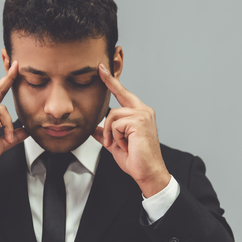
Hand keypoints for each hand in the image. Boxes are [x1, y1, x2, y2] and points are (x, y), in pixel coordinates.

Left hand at [92, 64, 169, 196]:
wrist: (147, 172)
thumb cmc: (136, 159)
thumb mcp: (116, 144)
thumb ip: (106, 134)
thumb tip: (94, 129)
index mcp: (139, 113)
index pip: (123, 93)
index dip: (112, 81)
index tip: (102, 68)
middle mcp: (143, 110)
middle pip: (115, 104)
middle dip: (109, 107)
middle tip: (110, 114)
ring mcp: (142, 114)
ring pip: (112, 115)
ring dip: (112, 134)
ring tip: (121, 145)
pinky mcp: (139, 121)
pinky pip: (116, 124)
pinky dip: (116, 137)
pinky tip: (125, 145)